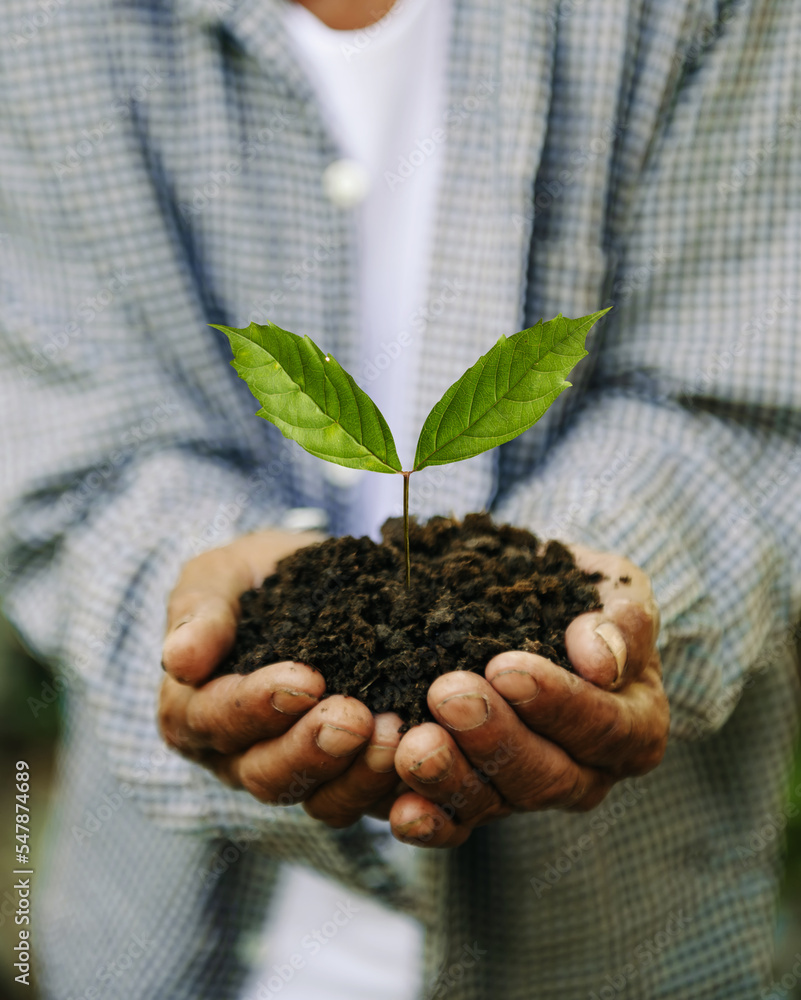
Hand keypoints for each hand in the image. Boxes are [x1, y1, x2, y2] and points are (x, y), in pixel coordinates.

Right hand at [158, 530, 403, 826]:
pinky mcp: (350, 778)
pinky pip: (369, 800)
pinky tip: (420, 751)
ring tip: (395, 736)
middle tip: (354, 717)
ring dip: (358, 773)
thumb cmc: (259, 579)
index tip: (305, 680)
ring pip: (320, 799)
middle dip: (311, 749)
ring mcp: (298, 773)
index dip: (257, 705)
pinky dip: (395, 784)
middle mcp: (240, 755)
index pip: (215, 719)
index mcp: (195, 710)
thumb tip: (177, 659)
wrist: (321, 585)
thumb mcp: (221, 575)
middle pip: (266, 773)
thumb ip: (199, 610)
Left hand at [388, 545, 668, 847]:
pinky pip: (456, 824)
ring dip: (452, 778)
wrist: (525, 599)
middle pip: (547, 775)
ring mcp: (529, 792)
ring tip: (413, 746)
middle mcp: (587, 773)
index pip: (604, 727)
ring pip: (496, 803)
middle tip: (448, 695)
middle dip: (495, 737)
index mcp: (634, 726)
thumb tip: (601, 663)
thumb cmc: (579, 594)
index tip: (507, 669)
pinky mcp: (478, 804)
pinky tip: (401, 811)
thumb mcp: (612, 588)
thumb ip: (622, 622)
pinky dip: (430, 821)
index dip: (557, 703)